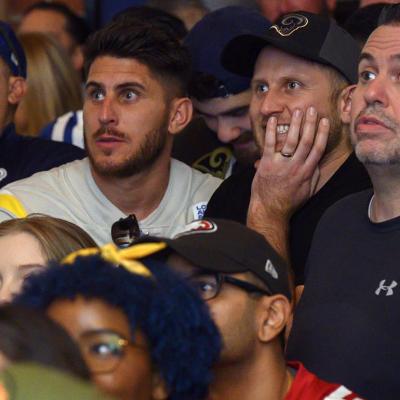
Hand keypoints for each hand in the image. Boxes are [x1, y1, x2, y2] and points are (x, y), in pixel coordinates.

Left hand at [247, 106, 328, 258]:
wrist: (270, 210)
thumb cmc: (289, 202)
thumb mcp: (308, 191)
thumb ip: (314, 175)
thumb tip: (317, 161)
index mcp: (307, 172)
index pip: (318, 148)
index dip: (322, 133)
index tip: (325, 121)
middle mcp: (296, 166)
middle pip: (306, 140)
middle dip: (310, 123)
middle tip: (311, 109)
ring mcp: (281, 164)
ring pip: (290, 140)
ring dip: (295, 124)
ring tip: (297, 111)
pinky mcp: (267, 164)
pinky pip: (269, 144)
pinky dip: (271, 131)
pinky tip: (272, 120)